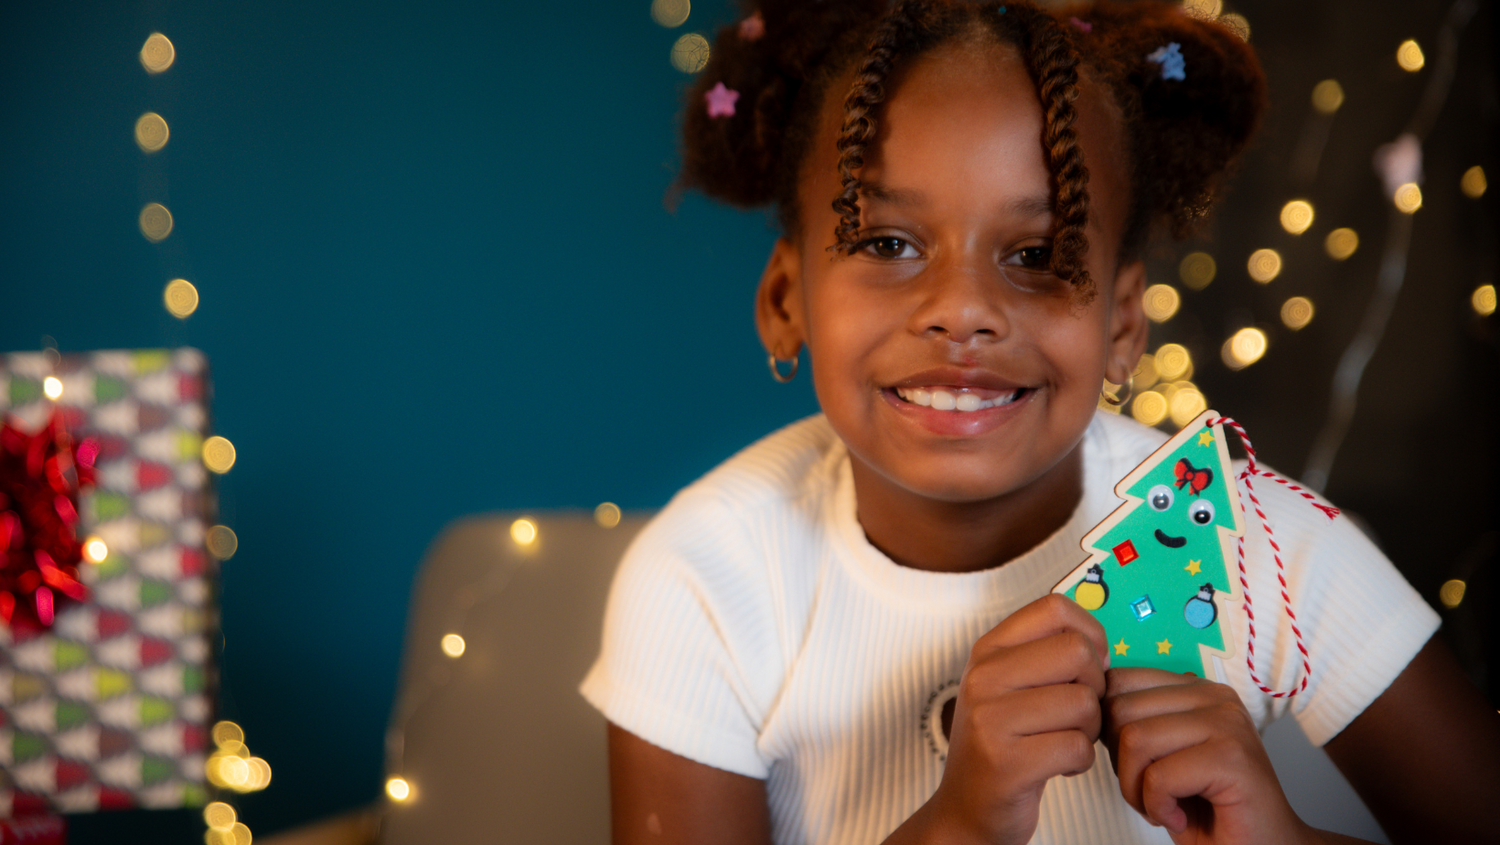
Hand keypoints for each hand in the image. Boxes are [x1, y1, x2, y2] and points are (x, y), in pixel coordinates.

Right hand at [900, 595, 1109, 844]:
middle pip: (1078, 652)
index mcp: (988, 650)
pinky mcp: (1006, 762)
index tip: (1087, 663)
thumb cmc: (1001, 744)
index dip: (1088, 632)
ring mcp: (990, 719)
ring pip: (1083, 703)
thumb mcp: (1008, 685)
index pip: (1054, 607)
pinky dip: (1080, 762)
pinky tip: (1057, 766)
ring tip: (1063, 740)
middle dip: (1094, 687)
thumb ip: (1043, 653)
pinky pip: (1077, 748)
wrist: (966, 808)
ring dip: (1089, 730)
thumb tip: (1097, 641)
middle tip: (1076, 711)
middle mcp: (983, 677)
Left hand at [1102, 668, 1315, 844]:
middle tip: (1151, 793)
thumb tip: (1091, 700)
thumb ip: (1133, 722)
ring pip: (1134, 740)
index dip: (1108, 729)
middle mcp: (1214, 696)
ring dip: (1136, 789)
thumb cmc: (1207, 810)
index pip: (1118, 681)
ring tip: (1164, 806)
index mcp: (1194, 688)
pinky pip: (1159, 776)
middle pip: (1120, 710)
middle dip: (1120, 763)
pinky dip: (1157, 807)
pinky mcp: (1232, 759)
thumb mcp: (1159, 755)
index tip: (1134, 765)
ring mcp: (1227, 723)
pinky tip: (1180, 818)